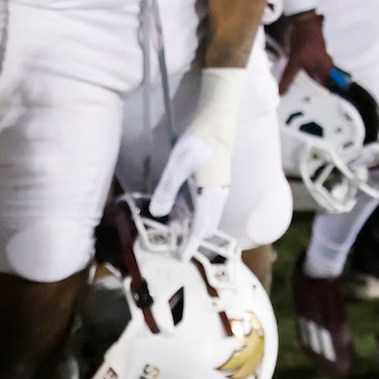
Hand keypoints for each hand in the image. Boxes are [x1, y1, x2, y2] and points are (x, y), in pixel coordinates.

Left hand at [147, 137, 228, 254]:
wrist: (219, 120)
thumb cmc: (198, 140)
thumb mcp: (177, 164)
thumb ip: (167, 189)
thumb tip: (157, 213)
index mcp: (210, 195)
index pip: (200, 228)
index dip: (190, 244)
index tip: (182, 258)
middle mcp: (219, 195)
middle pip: (208, 225)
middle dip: (193, 237)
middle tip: (176, 245)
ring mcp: (221, 187)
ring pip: (210, 215)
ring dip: (195, 225)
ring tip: (178, 229)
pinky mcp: (218, 180)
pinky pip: (210, 205)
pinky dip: (198, 213)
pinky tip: (185, 207)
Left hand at [275, 9, 335, 90]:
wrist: (304, 21)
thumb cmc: (305, 40)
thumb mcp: (295, 61)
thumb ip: (288, 78)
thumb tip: (281, 93)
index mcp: (325, 69)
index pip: (320, 89)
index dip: (310, 97)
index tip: (300, 104)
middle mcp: (324, 67)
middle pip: (313, 83)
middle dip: (302, 90)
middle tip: (291, 98)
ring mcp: (317, 61)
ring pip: (307, 76)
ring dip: (299, 81)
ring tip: (289, 89)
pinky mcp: (310, 56)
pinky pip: (304, 69)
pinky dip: (297, 73)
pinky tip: (289, 75)